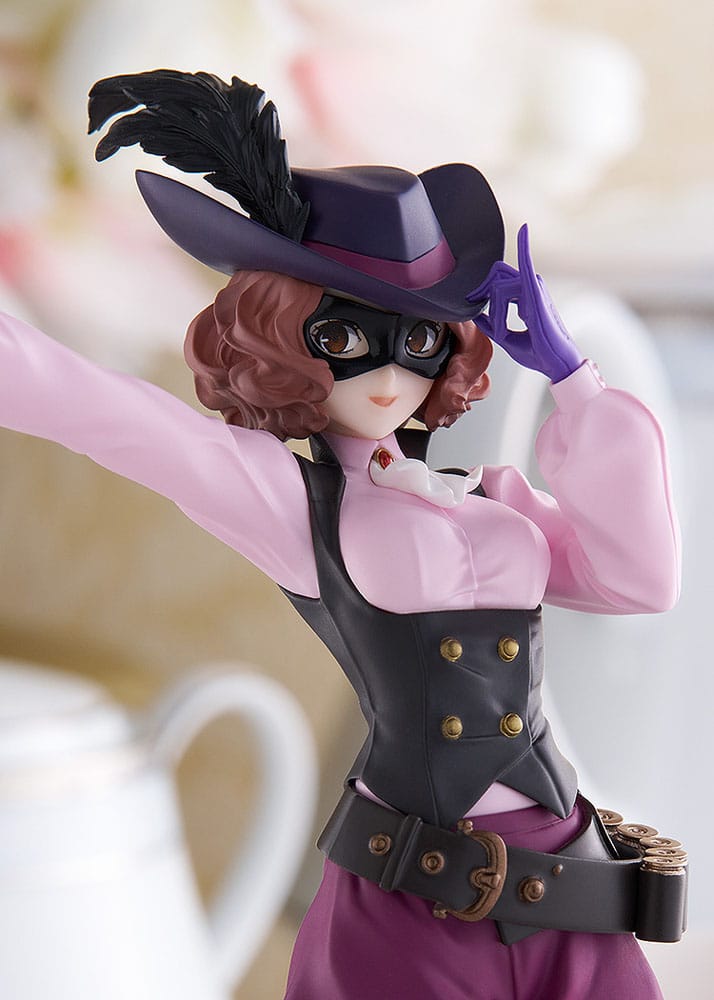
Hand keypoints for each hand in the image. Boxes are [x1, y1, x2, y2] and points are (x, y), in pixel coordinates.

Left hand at [466, 224, 582, 381]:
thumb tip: (476, 315)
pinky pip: (526, 265)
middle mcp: (531, 288)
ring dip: (497, 312)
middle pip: (498, 278)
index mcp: (526, 296)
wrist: (554, 364)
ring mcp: (535, 289)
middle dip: (483, 291)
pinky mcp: (536, 293)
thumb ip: (491, 324)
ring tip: (503, 331)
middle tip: (473, 303)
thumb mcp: (506, 338)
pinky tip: (523, 230)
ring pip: (501, 287)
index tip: (471, 303)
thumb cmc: (538, 353)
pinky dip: (524, 248)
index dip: (482, 291)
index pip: (499, 281)